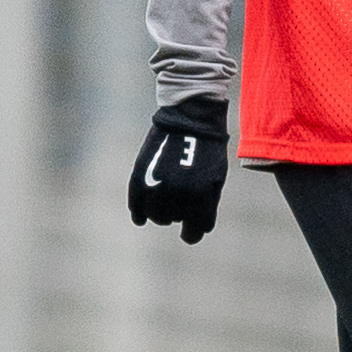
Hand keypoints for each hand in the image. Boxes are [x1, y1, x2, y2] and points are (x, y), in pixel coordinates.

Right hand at [129, 98, 228, 243]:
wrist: (190, 119)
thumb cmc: (209, 150)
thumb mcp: (216, 179)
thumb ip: (206, 206)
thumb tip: (196, 228)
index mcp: (200, 196)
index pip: (195, 230)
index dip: (193, 233)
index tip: (189, 232)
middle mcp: (177, 194)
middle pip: (173, 220)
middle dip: (178, 214)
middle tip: (181, 201)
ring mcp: (157, 185)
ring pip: (155, 216)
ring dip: (160, 212)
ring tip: (165, 201)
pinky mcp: (140, 177)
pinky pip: (136, 206)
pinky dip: (138, 212)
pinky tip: (141, 216)